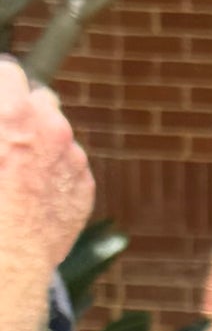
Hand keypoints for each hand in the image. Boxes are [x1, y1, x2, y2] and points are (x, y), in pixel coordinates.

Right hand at [0, 55, 94, 272]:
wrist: (6, 259)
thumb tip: (3, 118)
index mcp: (13, 115)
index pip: (9, 71)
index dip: (0, 84)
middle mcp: (51, 128)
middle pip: (40, 97)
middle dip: (23, 111)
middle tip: (6, 134)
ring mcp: (73, 157)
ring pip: (58, 132)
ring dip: (41, 142)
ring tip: (16, 170)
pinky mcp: (85, 185)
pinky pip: (70, 165)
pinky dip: (54, 171)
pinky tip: (31, 192)